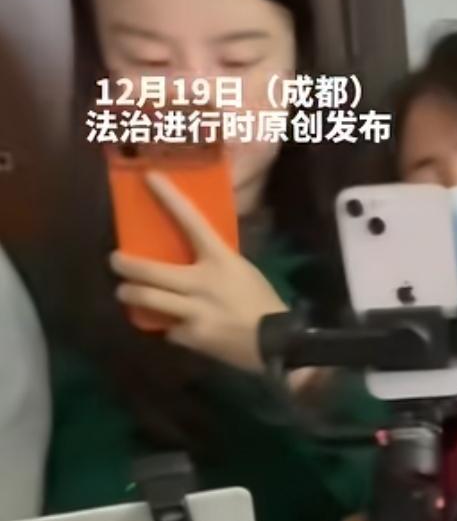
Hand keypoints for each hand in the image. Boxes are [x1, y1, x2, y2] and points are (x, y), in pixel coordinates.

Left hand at [111, 171, 286, 372]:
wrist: (277, 343)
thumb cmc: (262, 302)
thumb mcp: (240, 271)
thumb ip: (213, 263)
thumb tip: (186, 258)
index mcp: (220, 259)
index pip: (191, 221)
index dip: (169, 197)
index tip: (149, 177)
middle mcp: (202, 282)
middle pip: (150, 270)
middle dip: (125, 265)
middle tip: (116, 261)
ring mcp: (195, 311)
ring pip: (147, 299)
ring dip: (130, 295)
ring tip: (126, 293)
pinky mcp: (192, 336)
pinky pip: (169, 329)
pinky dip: (171, 328)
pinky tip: (177, 329)